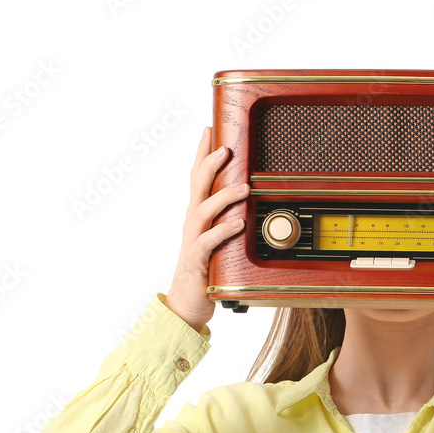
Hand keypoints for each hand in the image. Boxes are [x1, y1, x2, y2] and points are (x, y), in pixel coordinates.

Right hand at [164, 127, 249, 332]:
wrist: (187, 303)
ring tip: (244, 188)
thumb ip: (226, 218)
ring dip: (224, 196)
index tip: (209, 130)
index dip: (201, 153)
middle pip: (197, 186)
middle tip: (225, 149)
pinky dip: (224, 230)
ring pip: (204, 210)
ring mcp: (193, 240)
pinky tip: (238, 224)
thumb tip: (246, 200)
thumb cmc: (204, 270)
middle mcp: (192, 223)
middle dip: (209, 164)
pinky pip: (210, 242)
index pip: (197, 178)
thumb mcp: (216, 238)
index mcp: (197, 215)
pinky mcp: (198, 260)